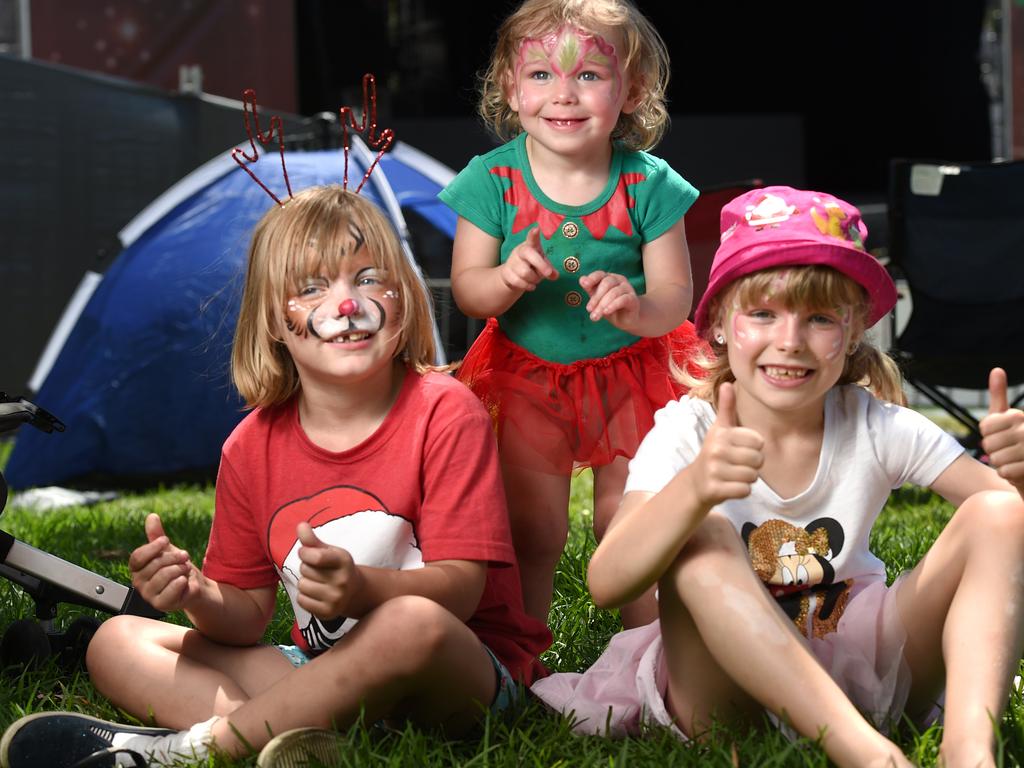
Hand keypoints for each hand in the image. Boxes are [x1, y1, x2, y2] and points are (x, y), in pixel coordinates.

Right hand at [128, 513, 197, 612]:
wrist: (194, 585)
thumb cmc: (178, 567)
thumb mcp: (167, 549)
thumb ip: (157, 535)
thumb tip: (152, 516)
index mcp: (136, 569)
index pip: (137, 556)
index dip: (153, 547)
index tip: (167, 541)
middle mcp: (138, 583)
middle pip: (155, 564)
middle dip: (174, 558)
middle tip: (184, 558)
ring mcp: (148, 595)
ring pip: (166, 574)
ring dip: (181, 569)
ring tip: (184, 570)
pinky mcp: (161, 605)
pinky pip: (174, 587)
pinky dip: (183, 581)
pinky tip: (184, 582)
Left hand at [295, 523, 363, 619]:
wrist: (354, 591)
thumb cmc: (336, 567)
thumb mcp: (328, 551)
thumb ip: (312, 540)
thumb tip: (300, 524)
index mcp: (344, 561)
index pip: (316, 557)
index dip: (305, 553)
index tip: (306, 553)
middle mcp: (342, 580)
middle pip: (305, 570)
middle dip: (306, 568)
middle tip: (318, 571)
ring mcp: (336, 598)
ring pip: (302, 586)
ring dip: (305, 583)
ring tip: (317, 582)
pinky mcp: (328, 613)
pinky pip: (302, 601)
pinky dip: (304, 597)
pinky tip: (315, 594)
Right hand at [498, 227, 556, 292]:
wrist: (512, 274)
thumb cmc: (532, 266)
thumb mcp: (542, 265)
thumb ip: (550, 269)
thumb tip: (555, 276)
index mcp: (531, 246)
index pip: (532, 239)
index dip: (533, 235)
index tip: (536, 229)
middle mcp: (520, 251)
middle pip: (530, 256)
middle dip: (541, 266)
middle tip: (548, 273)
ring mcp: (512, 262)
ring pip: (525, 273)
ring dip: (534, 279)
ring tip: (535, 279)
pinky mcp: (506, 272)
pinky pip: (518, 282)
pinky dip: (527, 286)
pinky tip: (530, 285)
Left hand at [579, 270, 639, 329]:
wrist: (626, 320)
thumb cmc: (609, 307)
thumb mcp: (598, 299)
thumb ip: (590, 289)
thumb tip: (582, 279)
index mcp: (609, 278)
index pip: (600, 274)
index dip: (592, 278)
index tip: (585, 285)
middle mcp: (619, 280)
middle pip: (606, 284)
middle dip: (596, 297)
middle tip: (589, 310)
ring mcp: (627, 288)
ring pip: (614, 293)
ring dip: (602, 305)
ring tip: (595, 316)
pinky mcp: (633, 299)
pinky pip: (623, 299)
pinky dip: (613, 305)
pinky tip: (606, 312)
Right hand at [690, 382, 763, 507]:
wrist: (696, 482)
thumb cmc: (715, 452)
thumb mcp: (720, 428)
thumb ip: (727, 407)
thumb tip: (727, 383)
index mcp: (721, 433)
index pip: (759, 441)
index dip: (754, 448)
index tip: (739, 449)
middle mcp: (716, 450)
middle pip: (758, 460)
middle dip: (752, 465)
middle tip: (736, 464)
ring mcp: (714, 470)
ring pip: (753, 476)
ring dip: (747, 478)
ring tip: (733, 475)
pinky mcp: (715, 489)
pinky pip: (745, 491)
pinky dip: (741, 490)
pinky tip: (729, 486)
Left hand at [980, 367, 1023, 492]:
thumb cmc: (1016, 440)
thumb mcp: (1006, 417)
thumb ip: (999, 396)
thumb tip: (996, 369)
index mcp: (1018, 416)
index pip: (984, 427)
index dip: (988, 435)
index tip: (1001, 435)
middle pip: (988, 444)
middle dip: (994, 451)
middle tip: (1008, 450)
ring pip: (996, 460)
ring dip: (1001, 464)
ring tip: (1014, 459)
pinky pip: (1004, 472)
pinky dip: (1008, 474)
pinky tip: (1017, 471)